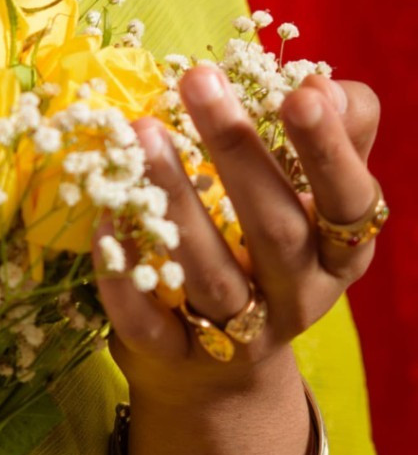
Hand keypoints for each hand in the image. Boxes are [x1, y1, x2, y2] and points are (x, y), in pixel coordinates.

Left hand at [99, 65, 381, 405]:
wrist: (223, 375)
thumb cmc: (268, 252)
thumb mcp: (312, 200)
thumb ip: (333, 137)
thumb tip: (322, 83)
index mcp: (339, 252)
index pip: (349, 199)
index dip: (329, 149)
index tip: (301, 92)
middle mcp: (297, 294)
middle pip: (276, 229)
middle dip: (238, 151)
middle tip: (199, 78)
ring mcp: (237, 333)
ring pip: (209, 272)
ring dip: (175, 199)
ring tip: (142, 131)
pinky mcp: (175, 356)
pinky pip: (147, 318)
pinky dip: (124, 270)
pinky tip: (105, 217)